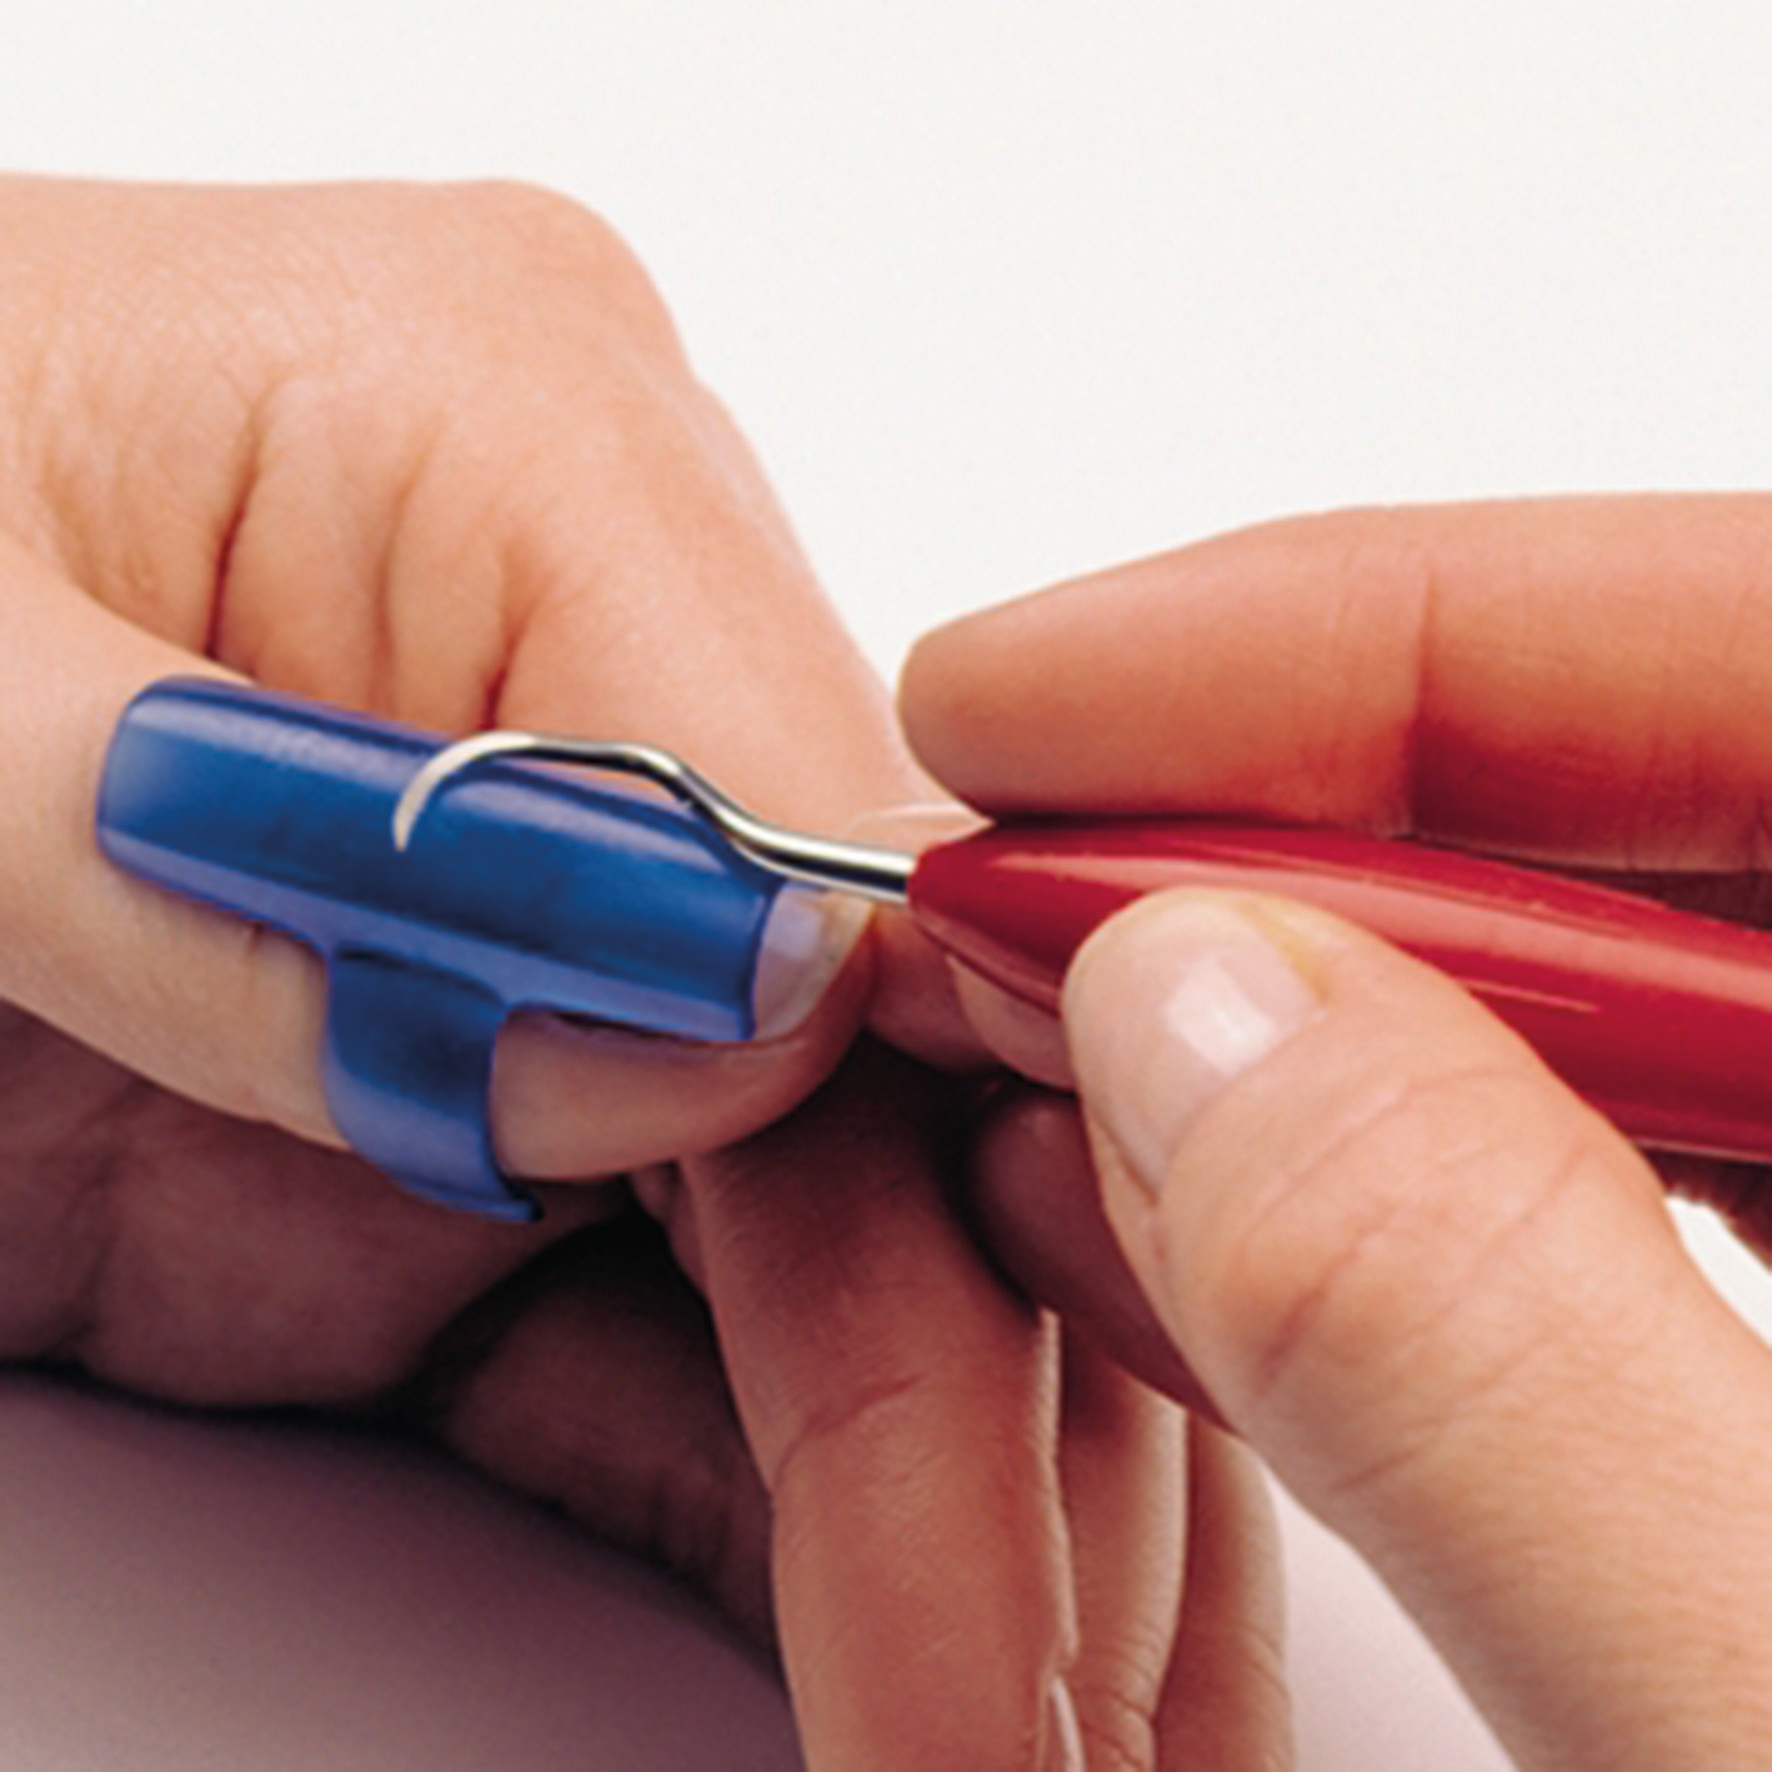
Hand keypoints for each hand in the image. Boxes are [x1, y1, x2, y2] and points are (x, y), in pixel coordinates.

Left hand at [0, 175, 1079, 1767]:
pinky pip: (668, 1261)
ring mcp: (555, 859)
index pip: (829, 833)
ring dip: (905, 1461)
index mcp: (523, 424)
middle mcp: (607, 631)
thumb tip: (737, 1025)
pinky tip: (869, 1622)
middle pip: (876, 1033)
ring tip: (981, 1704)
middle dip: (966, 1397)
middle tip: (1006, 1711)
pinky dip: (760, 1463)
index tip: (937, 1521)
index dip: (899, 1167)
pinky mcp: (477, 1038)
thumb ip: (305, 868)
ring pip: (825, 1175)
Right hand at [900, 497, 1771, 1766]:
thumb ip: (1500, 1359)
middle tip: (999, 873)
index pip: (1771, 643)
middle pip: (1693, 794)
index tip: (1032, 690)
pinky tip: (1203, 1213)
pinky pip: (1616, 1199)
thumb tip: (1182, 1011)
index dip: (1361, 635)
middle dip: (1289, 816)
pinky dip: (1393, 1192)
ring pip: (1623, 1006)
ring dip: (1308, 1006)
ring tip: (1045, 1035)